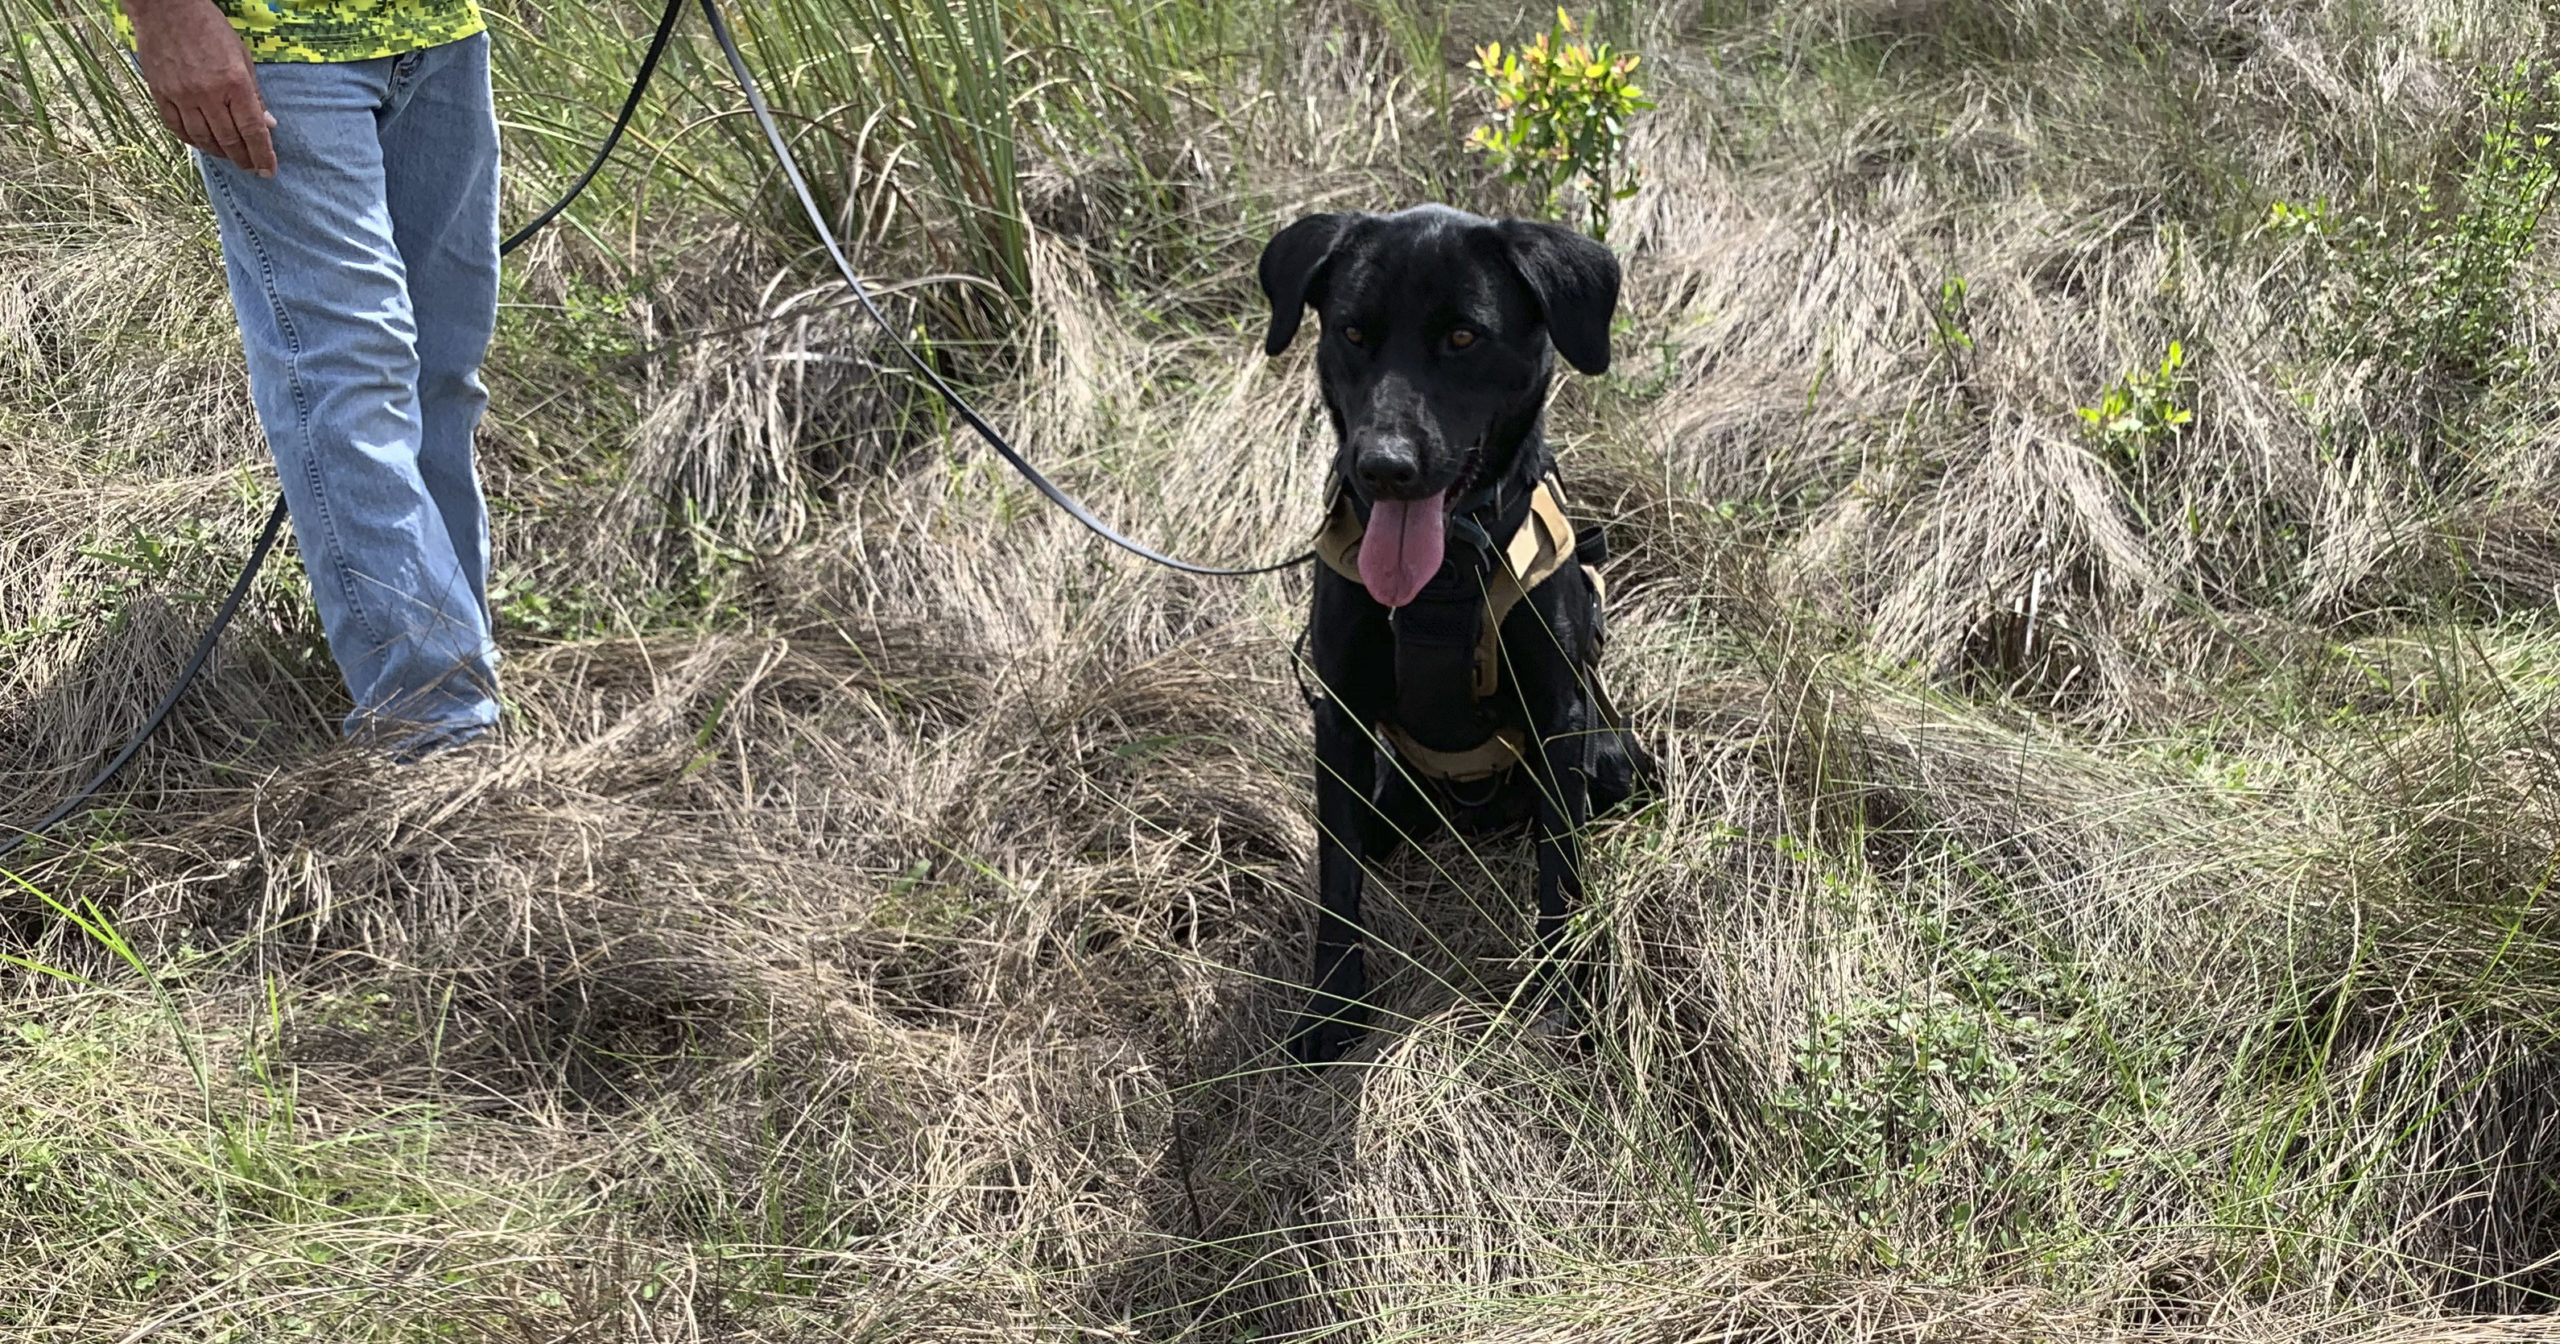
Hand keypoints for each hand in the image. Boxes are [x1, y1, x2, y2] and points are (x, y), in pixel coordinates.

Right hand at [124, 0, 275, 176]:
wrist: (166, 8)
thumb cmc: (210, 28)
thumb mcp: (243, 57)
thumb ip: (254, 94)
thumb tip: (268, 125)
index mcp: (234, 84)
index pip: (253, 130)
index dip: (262, 155)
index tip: (268, 171)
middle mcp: (208, 94)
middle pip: (229, 140)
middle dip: (243, 159)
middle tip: (252, 168)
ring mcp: (181, 95)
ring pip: (203, 138)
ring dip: (219, 153)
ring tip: (230, 157)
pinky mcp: (160, 93)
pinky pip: (177, 127)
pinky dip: (192, 140)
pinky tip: (202, 144)